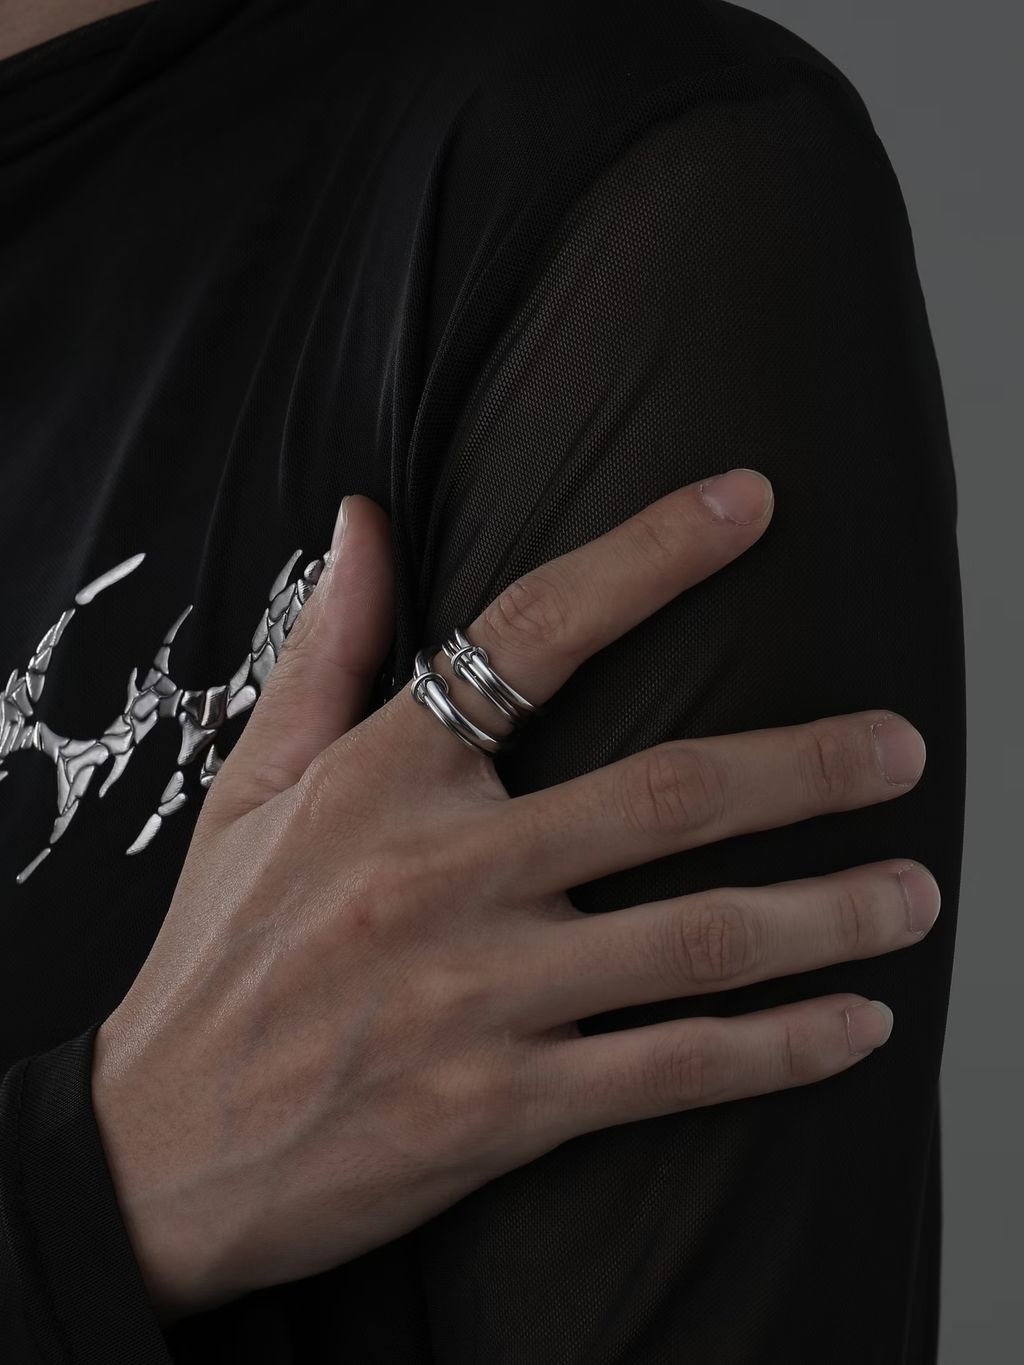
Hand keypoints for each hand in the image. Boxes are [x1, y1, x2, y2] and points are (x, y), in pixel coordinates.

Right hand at [91, 471, 937, 1325]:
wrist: (162, 1151)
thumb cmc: (221, 952)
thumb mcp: (251, 783)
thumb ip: (330, 646)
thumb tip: (369, 514)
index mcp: (382, 777)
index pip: (533, 632)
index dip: (650, 556)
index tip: (751, 504)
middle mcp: (442, 874)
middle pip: (666, 794)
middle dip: (808, 766)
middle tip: (904, 750)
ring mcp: (479, 997)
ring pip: (697, 938)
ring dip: (827, 913)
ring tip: (916, 891)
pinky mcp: (502, 1109)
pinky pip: (672, 1069)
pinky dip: (780, 1047)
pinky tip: (856, 1027)